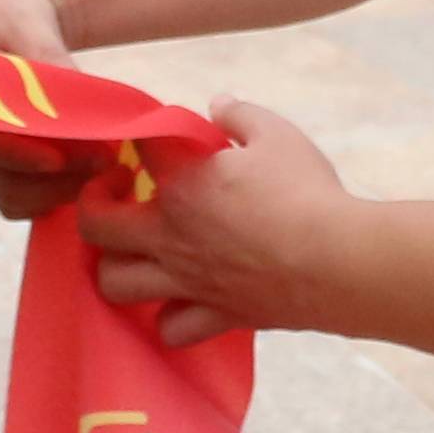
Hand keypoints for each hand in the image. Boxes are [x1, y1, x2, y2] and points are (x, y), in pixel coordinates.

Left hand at [68, 98, 354, 350]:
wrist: (338, 263)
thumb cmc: (307, 193)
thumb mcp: (277, 135)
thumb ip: (240, 114)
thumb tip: (218, 103)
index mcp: (182, 183)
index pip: (138, 145)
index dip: (140, 132)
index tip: (153, 137)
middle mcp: (170, 234)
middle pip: (95, 225)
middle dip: (95, 203)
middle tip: (120, 191)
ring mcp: (187, 281)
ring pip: (115, 282)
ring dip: (115, 263)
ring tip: (137, 247)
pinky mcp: (214, 315)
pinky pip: (170, 329)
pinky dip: (168, 317)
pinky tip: (181, 299)